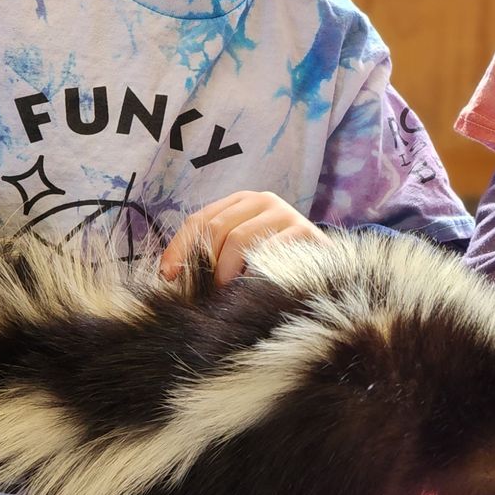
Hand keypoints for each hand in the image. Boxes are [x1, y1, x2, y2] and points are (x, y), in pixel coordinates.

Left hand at [159, 191, 329, 286]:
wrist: (326, 265)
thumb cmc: (274, 262)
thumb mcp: (240, 250)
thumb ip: (213, 251)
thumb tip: (169, 274)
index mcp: (240, 201)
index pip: (199, 220)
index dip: (179, 248)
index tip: (168, 276)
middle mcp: (262, 200)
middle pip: (217, 228)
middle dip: (206, 264)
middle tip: (207, 291)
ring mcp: (285, 214)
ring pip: (238, 240)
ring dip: (227, 272)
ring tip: (228, 294)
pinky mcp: (304, 232)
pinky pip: (267, 252)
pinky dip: (254, 273)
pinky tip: (254, 287)